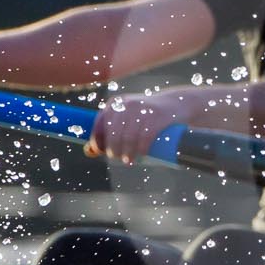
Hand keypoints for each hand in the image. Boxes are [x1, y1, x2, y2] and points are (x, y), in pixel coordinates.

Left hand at [88, 88, 241, 162]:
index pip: (99, 124)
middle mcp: (126, 104)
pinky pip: (143, 138)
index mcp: (116, 103)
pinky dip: (141, 150)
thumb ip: (108, 133)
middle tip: (119, 158)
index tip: (102, 152)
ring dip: (127, 153)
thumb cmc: (147, 116)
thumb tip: (88, 152)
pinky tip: (141, 155)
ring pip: (128, 138)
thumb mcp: (127, 119)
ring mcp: (142, 110)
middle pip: (113, 134)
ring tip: (129, 160)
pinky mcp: (156, 117)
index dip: (98, 141)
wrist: (176, 104)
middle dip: (114, 150)